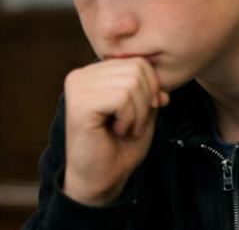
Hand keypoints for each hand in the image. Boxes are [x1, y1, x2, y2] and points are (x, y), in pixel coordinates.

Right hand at [62, 58, 169, 205]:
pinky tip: (116, 131)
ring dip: (138, 112)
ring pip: (132, 83)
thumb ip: (151, 91)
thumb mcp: (143, 111)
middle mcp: (81, 75)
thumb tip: (161, 90)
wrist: (102, 177)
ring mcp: (77, 88)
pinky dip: (129, 118)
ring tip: (124, 128)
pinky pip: (122, 98)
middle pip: (138, 69)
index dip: (152, 89)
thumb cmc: (121, 144)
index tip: (142, 113)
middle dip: (145, 100)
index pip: (139, 62)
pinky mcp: (79, 104)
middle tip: (132, 124)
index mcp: (95, 72)